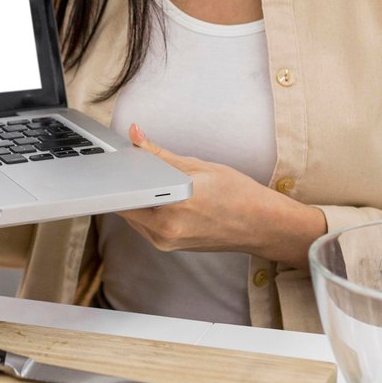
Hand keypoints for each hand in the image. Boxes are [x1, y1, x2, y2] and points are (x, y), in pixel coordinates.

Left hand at [116, 124, 326, 267]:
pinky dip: (148, 210)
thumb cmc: (238, 195)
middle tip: (140, 169)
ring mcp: (166, 242)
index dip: (120, 175)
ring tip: (159, 184)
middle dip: (129, 186)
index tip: (122, 162)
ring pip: (133, 217)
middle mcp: (166, 231)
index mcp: (173, 208)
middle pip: (125, 206)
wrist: (261, 224)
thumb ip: (158, 153)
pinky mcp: (169, 247)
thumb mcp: (197, 166)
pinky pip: (145, 226)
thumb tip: (134, 135)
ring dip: (138, 199)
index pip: (126, 193)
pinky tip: (165, 199)